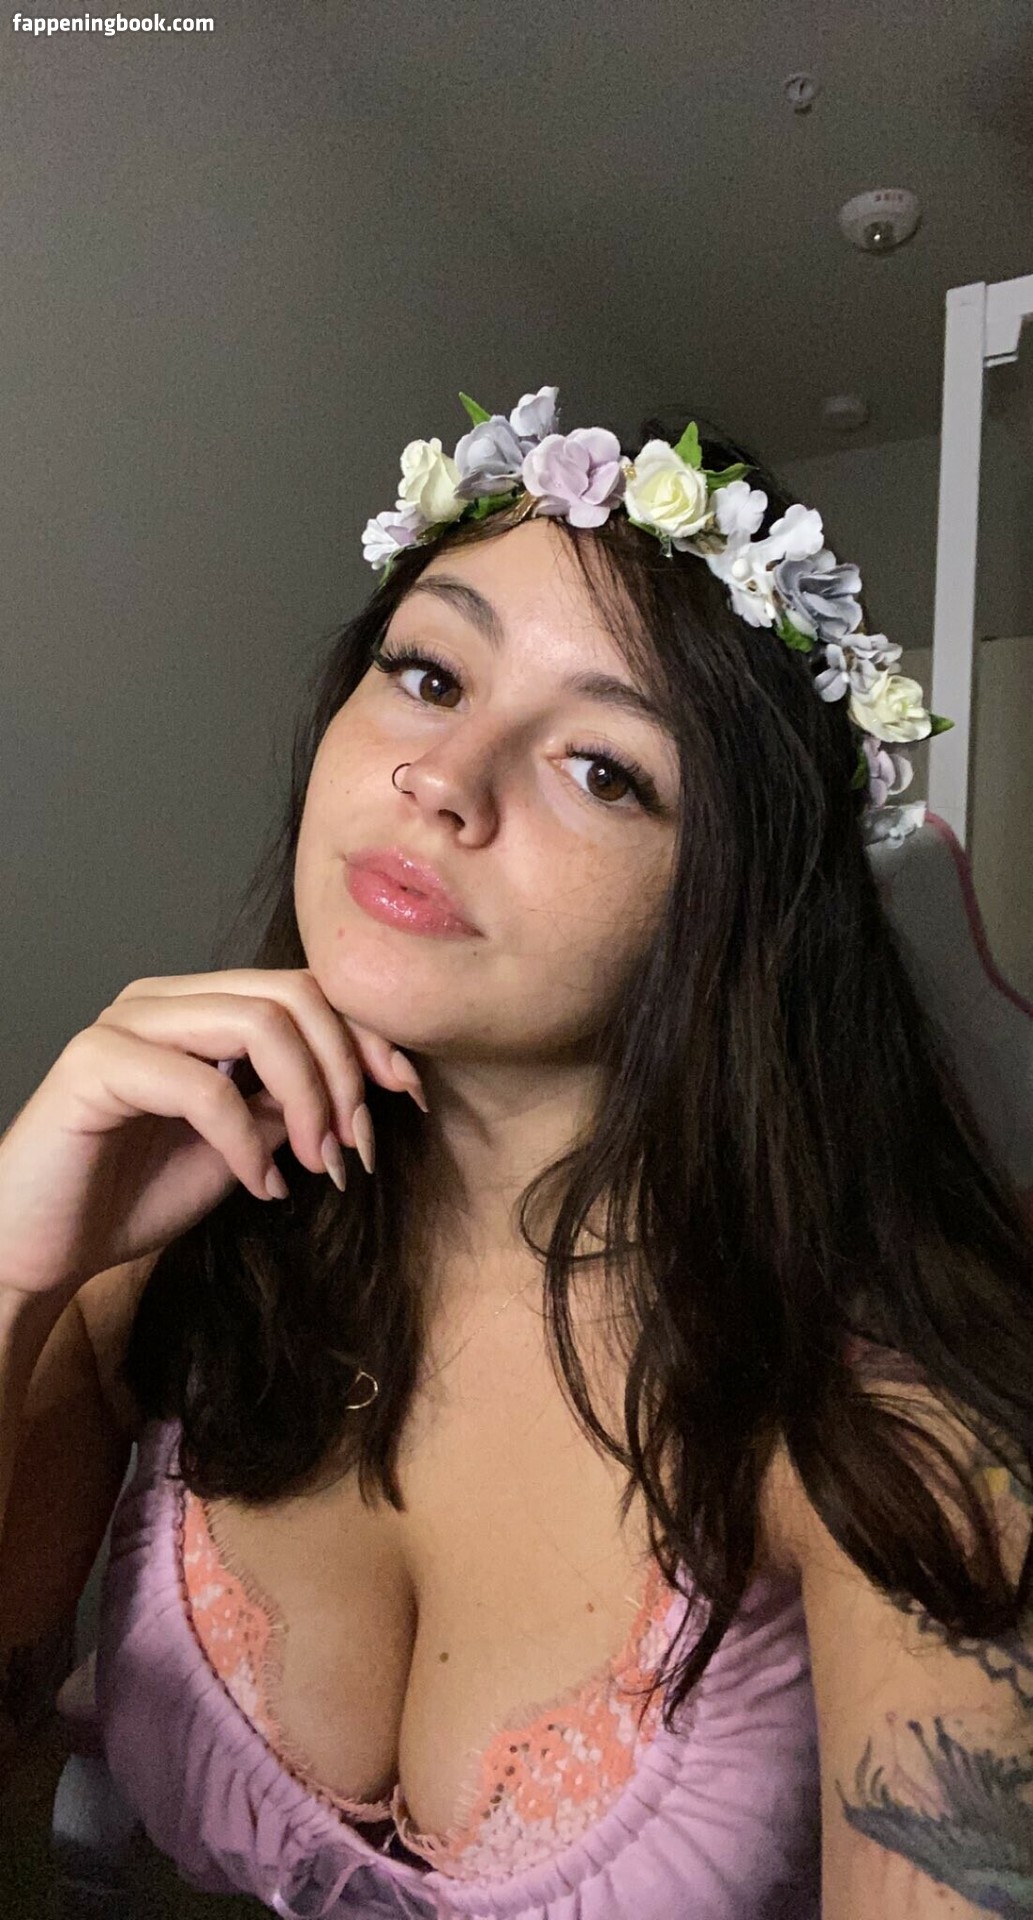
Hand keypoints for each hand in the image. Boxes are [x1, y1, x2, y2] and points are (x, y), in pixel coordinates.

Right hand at [0, 969, 425, 1302]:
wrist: (40, 1249)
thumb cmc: (131, 1197)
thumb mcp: (240, 1148)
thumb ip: (287, 1105)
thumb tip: (361, 1087)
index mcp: (199, 1007)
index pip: (305, 989)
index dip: (367, 1037)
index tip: (406, 1098)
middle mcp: (163, 998)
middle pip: (293, 995)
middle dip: (345, 1072)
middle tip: (356, 1148)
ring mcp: (126, 1023)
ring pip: (258, 1023)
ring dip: (308, 1099)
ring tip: (317, 1165)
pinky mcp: (96, 1064)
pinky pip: (203, 1086)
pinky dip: (247, 1141)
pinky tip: (260, 1185)